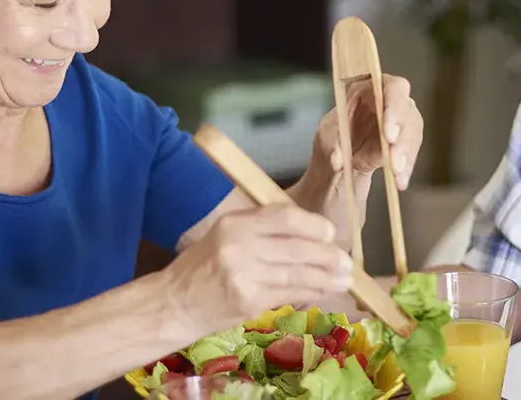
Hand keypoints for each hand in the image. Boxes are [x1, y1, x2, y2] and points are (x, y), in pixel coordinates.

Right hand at [163, 204, 352, 336]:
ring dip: (326, 277)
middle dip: (328, 255)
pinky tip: (323, 291)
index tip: (330, 233)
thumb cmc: (203, 267)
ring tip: (344, 279)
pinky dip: (311, 292)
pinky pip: (289, 294)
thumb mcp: (226, 235)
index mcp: (235, 223)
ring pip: (297, 273)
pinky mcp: (248, 301)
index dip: (313, 225)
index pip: (285, 217)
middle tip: (346, 262)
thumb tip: (310, 233)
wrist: (174, 303)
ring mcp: (244, 275)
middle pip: (297, 247)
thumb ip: (262, 231)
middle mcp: (239, 245)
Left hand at [304, 75, 421, 219]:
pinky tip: (400, 182)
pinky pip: (410, 154)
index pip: (391, 87)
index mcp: (371, 88)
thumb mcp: (326, 137)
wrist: (341, 157)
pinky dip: (406, 169)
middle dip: (402, 138)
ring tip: (396, 174)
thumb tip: (338, 160)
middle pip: (406, 112)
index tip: (388, 133)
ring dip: (405, 156)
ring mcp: (401, 121)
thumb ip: (332, 145)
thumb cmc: (334, 136)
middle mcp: (391, 101)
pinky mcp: (405, 142)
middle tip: (394, 161)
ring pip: (412, 134)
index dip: (394, 107)